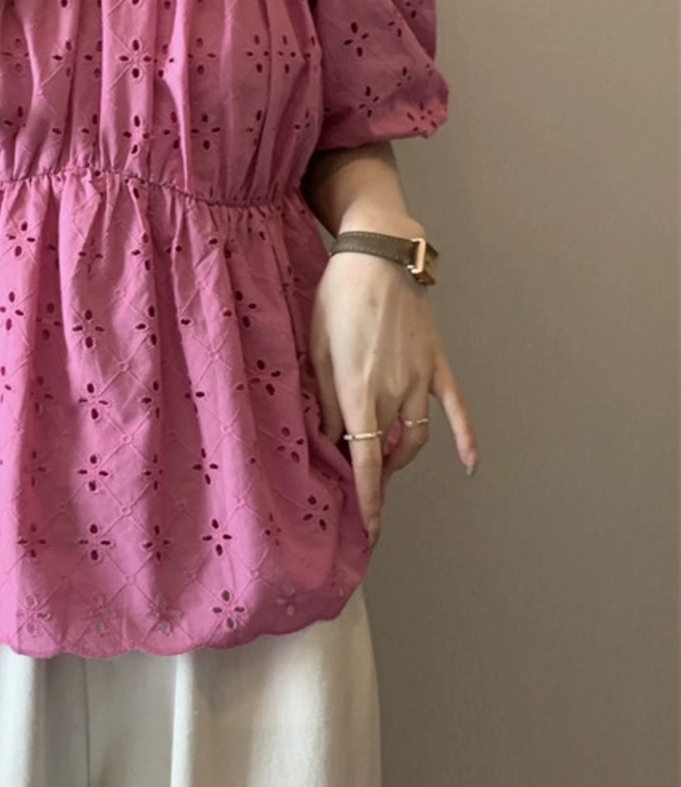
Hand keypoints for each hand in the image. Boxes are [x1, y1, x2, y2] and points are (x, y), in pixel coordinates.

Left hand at [309, 250, 477, 547]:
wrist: (377, 257)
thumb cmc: (337, 299)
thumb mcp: (316, 350)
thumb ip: (325, 400)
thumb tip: (330, 441)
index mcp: (357, 392)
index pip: (364, 461)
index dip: (367, 500)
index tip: (368, 530)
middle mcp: (393, 392)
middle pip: (389, 452)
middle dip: (377, 474)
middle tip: (361, 482)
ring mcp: (419, 379)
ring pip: (417, 436)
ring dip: (402, 456)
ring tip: (385, 462)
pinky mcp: (436, 363)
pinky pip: (455, 408)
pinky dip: (466, 437)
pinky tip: (471, 463)